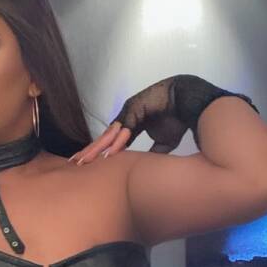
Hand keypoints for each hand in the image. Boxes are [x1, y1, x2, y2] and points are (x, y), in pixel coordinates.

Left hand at [68, 75, 188, 165]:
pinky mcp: (134, 106)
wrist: (190, 100)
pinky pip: (124, 128)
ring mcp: (128, 111)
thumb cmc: (178, 119)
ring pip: (109, 133)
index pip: (110, 141)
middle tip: (76, 164)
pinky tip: (108, 154)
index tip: (88, 164)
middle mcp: (126, 117)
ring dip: (97, 148)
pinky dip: (117, 142)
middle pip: (105, 137)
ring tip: (85, 160)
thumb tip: (147, 167)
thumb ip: (153, 153)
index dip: (99, 152)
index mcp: (131, 124)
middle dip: (91, 151)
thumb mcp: (165, 142)